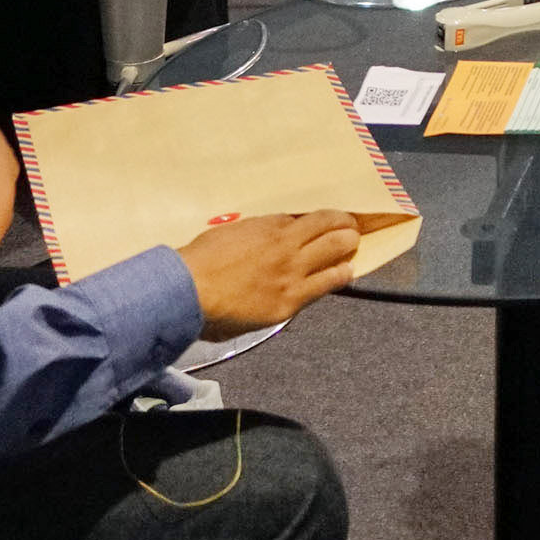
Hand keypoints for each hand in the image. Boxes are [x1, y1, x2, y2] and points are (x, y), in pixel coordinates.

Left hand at [178, 211, 363, 333]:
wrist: (186, 287)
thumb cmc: (215, 315)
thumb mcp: (257, 322)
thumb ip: (281, 305)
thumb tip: (290, 293)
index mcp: (292, 298)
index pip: (335, 278)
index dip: (346, 271)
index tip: (348, 267)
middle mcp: (293, 266)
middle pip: (337, 244)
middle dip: (350, 239)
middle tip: (353, 236)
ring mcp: (279, 240)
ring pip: (321, 221)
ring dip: (339, 219)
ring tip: (344, 218)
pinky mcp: (262, 223)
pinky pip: (293, 216)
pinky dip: (304, 218)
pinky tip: (304, 219)